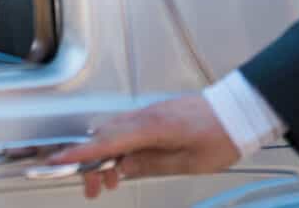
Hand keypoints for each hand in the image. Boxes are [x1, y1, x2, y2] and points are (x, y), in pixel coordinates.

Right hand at [48, 94, 239, 198]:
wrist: (239, 110)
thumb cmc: (221, 136)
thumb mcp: (189, 162)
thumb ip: (151, 164)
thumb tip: (122, 169)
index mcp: (150, 128)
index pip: (106, 141)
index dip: (80, 153)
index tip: (58, 161)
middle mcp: (143, 116)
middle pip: (103, 138)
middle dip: (91, 163)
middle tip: (92, 189)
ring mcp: (146, 113)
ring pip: (112, 133)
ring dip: (104, 156)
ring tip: (109, 181)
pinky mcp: (152, 115)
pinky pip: (124, 129)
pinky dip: (117, 146)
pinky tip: (124, 162)